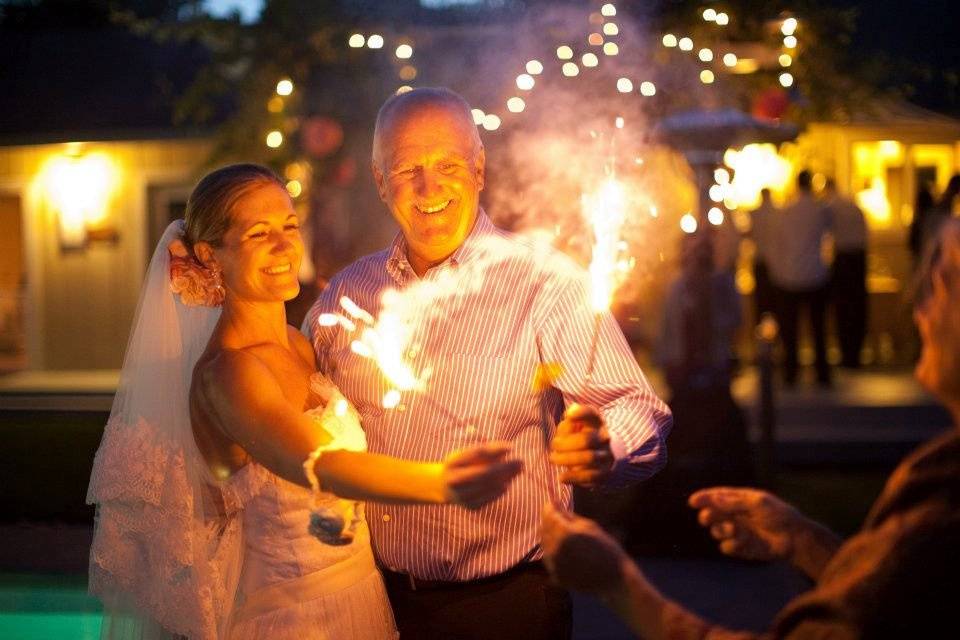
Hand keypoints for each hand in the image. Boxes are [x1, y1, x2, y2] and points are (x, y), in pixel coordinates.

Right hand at [442, 441, 522, 508]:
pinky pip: (489, 498)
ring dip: (507, 478)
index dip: (495, 450)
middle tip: (520, 462)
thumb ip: (487, 450)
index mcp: (453, 463)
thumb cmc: (462, 465)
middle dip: (505, 467)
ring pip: (489, 486)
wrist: (444, 487)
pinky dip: (500, 490)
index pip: (476, 453)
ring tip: (518, 470)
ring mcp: (461, 496)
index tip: (511, 447)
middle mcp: (454, 480)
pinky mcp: (470, 507)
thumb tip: (509, 448)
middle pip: (484, 472)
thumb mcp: (468, 454)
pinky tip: (507, 483)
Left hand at [541, 502, 630, 593]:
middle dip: (549, 521)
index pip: (549, 515)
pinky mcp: (556, 576)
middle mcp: (555, 549)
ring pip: (545, 544)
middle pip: (545, 529)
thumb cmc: (606, 548)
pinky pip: (549, 558)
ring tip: (561, 532)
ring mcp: (554, 564)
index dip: (549, 507)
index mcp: (565, 533)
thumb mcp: (590, 526)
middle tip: (556, 516)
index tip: (552, 502)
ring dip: (550, 535)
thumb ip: (570, 516)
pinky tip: (563, 547)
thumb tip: (556, 506)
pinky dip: (553, 550)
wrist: (614, 579)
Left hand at [549, 403, 612, 486]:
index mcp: (597, 422)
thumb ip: (570, 420)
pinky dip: (573, 477)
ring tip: (554, 459)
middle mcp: (604, 437)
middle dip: (565, 444)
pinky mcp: (604, 473)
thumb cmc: (582, 435)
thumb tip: (569, 416)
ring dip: (567, 460)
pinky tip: (562, 477)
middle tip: (554, 445)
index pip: (591, 414)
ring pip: (589, 458)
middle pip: (586, 440)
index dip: (580, 413)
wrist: (604, 454)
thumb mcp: (576, 424)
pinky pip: (590, 477)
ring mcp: (606, 455)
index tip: (568, 416)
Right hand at [688, 487, 803, 561]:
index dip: (703, 498)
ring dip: (721, 530)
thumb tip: (712, 499)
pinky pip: (726, 547)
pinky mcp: (741, 547)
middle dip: (707, 516)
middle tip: (707, 518)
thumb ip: (733, 502)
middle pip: (710, 515)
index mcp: (738, 500)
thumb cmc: (779, 515)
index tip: (693, 501)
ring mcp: (737, 532)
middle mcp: (734, 515)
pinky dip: (731, 544)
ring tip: (734, 530)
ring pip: (716, 532)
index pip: (715, 497)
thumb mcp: (757, 503)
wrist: (794, 538)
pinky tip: (743, 542)